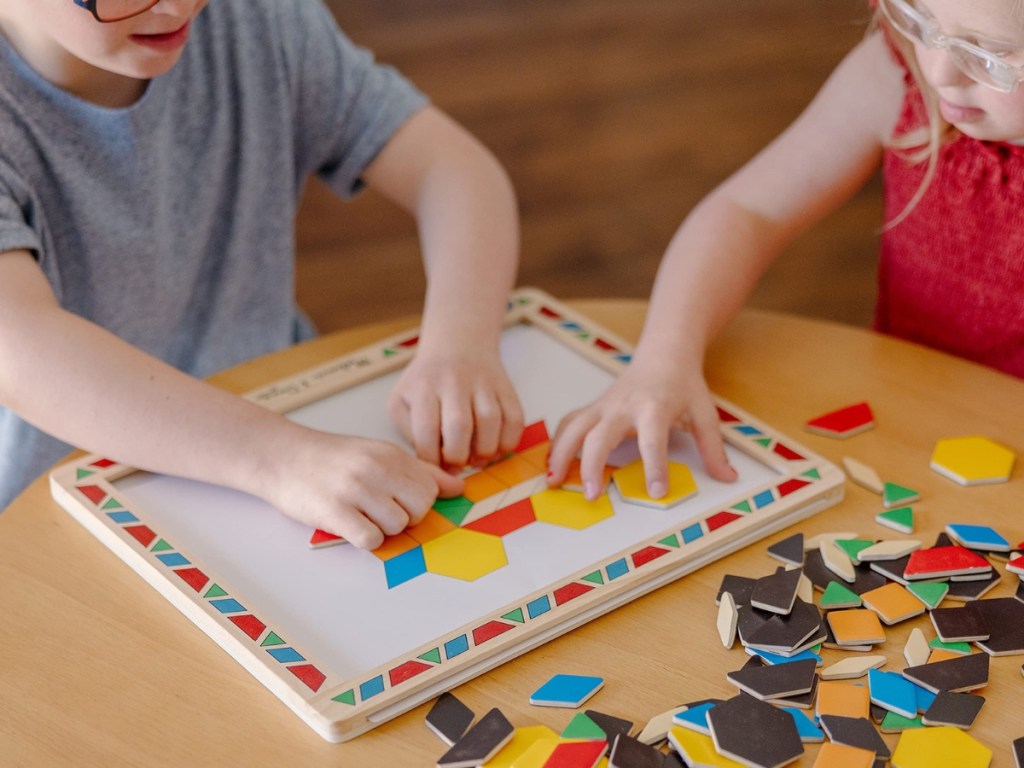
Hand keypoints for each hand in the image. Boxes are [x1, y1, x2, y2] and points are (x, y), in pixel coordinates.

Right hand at [263, 427, 463, 549]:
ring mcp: (355, 489)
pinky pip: (370, 539)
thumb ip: (420, 471)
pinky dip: (364, 539)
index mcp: (390, 454)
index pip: (431, 489)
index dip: (417, 502)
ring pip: (396, 526)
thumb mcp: (379, 454)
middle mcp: (376, 468)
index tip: (396, 499)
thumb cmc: (333, 459)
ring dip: (382, 529)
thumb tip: (458, 488)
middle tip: (379, 510)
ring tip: (360, 514)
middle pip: (419, 509)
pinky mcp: (334, 511)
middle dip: (404, 517)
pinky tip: (350, 525)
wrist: (282, 456)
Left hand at [387, 349, 523, 469]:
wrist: (458, 345)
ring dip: (485, 451)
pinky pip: (514, 419)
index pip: (426, 431)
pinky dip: (508, 441)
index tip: (436, 467)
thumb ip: (410, 432)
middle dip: (458, 456)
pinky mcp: (505, 387)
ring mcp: (483, 383)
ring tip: (477, 458)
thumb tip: (434, 462)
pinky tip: (496, 448)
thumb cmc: (426, 381)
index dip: (432, 459)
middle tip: (457, 464)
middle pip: (459, 426)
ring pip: (491, 422)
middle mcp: (454, 382)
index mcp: (423, 387)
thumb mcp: (402, 401)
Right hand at [547, 360, 736, 500]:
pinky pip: (570, 423)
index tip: (656, 492)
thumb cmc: (684, 385)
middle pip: (601, 435)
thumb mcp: (705, 414)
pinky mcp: (593, 408)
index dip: (654, 466)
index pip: (653, 439)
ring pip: (575, 427)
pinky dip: (557, 442)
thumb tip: (728, 478)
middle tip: (591, 494)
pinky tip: (551, 465)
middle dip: (593, 465)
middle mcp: (624, 406)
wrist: (663, 353)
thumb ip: (714, 449)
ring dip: (561, 453)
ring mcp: (604, 405)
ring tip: (553, 480)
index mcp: (655, 407)